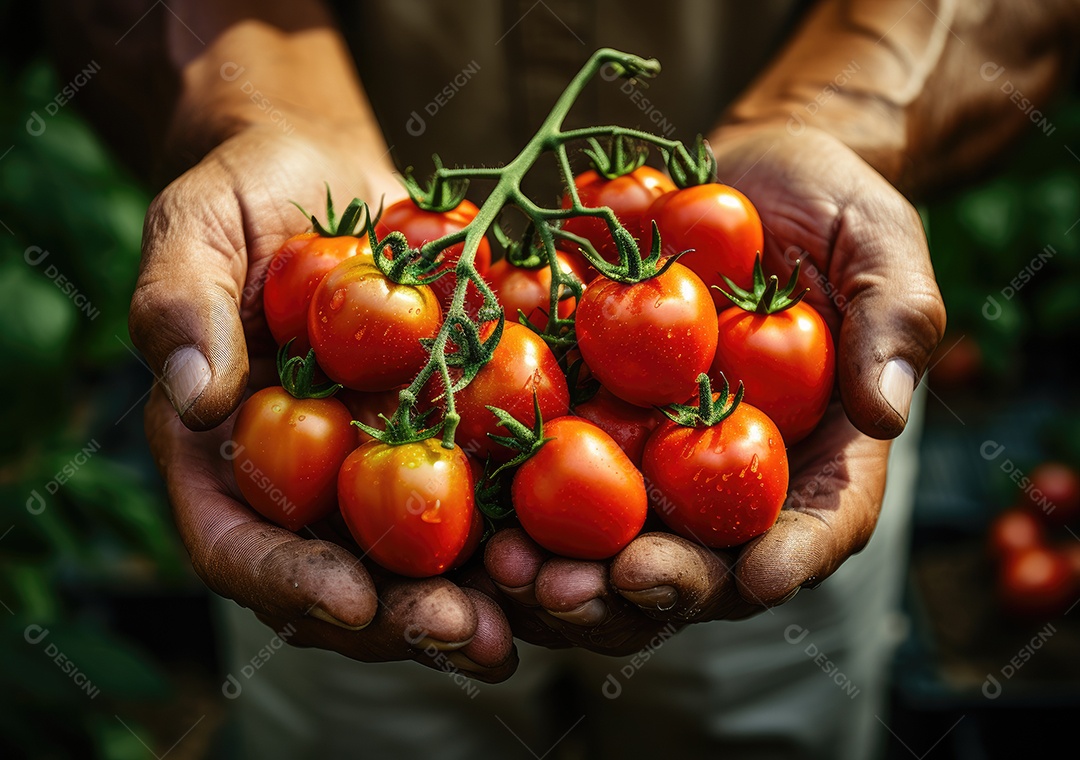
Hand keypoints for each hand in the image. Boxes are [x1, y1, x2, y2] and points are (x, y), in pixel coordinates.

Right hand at [134, 124, 516, 680]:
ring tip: (550, 606)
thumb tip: (194, 396)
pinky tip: (594, 539)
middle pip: (350, 578)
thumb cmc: (250, 194)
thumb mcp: (195, 225)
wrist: (339, 178)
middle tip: (469, 634)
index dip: (289, 583)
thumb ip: (180, 303)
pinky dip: (540, 522)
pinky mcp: (458, 440)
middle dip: (410, 618)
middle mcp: (308, 486)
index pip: (239, 547)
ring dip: (493, 596)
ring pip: (434, 560)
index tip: (352, 599)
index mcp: (226, 459)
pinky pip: (496, 491)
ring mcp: (385, 470)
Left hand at [484, 125, 945, 645]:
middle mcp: (733, 479)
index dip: (791, 559)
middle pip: (700, 563)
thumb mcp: (879, 242)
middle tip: (592, 590)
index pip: (818, 527)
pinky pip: (547, 480)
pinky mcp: (587, 426)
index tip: (756, 578)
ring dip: (561, 575)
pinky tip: (471, 511)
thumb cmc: (825, 206)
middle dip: (646, 589)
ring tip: (511, 571)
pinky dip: (511, 508)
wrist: (730, 178)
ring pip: (612, 548)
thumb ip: (895, 318)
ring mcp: (654, 460)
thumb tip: (886, 411)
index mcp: (819, 454)